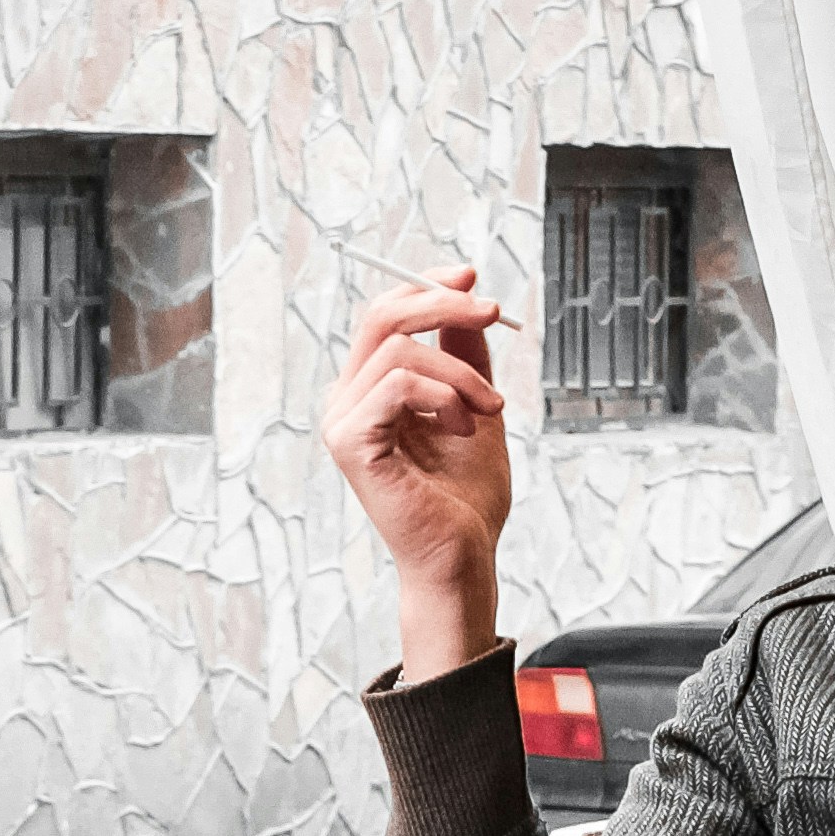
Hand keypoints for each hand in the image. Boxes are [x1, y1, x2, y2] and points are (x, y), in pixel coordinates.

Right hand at [327, 268, 515, 681]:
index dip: (426, 286)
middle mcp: (348, 400)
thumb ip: (466, 356)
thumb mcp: (477, 406)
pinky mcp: (350, 443)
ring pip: (400, 350)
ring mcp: (342, 421)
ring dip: (461, 373)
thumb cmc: (466, 497)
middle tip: (492, 311)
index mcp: (371, 389)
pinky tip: (464, 428)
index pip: (386, 314)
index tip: (472, 278)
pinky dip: (445, 396)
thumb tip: (466, 301)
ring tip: (490, 410)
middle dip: (442, 303)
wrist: (463, 556)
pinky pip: (398, 384)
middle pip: (383, 315)